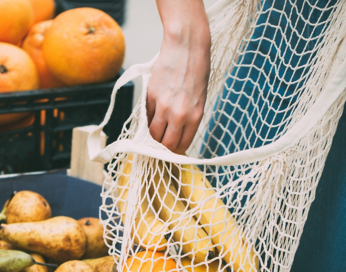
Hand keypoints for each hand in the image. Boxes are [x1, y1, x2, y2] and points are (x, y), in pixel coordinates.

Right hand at [148, 0, 210, 154]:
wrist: (186, 46)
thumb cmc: (196, 69)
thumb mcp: (199, 98)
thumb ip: (188, 117)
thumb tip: (175, 133)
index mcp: (195, 116)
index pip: (181, 145)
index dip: (174, 151)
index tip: (170, 151)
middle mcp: (179, 115)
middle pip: (165, 144)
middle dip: (161, 147)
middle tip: (159, 146)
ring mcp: (163, 106)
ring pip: (152, 133)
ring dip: (151, 136)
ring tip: (153, 132)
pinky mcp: (150, 96)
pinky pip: (146, 116)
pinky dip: (147, 119)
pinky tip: (151, 116)